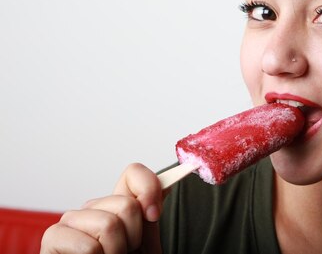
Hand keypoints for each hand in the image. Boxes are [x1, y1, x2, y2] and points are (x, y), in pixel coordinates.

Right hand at [40, 163, 163, 253]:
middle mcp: (93, 208)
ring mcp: (71, 221)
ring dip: (117, 252)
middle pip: (126, 204)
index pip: (132, 173)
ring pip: (109, 224)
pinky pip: (88, 246)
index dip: (149, 187)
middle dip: (134, 237)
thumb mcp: (145, 244)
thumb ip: (150, 214)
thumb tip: (170, 182)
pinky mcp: (53, 238)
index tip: (154, 215)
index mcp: (116, 206)